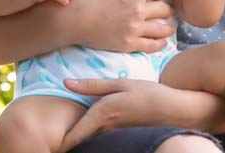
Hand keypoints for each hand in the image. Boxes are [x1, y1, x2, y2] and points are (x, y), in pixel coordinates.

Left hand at [58, 78, 211, 148]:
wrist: (176, 109)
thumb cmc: (149, 93)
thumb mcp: (121, 83)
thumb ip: (94, 84)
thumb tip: (66, 82)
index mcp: (102, 113)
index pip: (74, 134)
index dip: (60, 141)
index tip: (48, 143)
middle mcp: (106, 128)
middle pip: (80, 140)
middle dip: (65, 142)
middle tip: (51, 142)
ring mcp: (115, 134)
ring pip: (91, 140)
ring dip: (79, 140)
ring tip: (65, 140)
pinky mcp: (123, 135)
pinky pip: (102, 138)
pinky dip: (92, 137)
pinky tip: (91, 132)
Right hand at [69, 0, 175, 52]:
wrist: (73, 18)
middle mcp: (139, 10)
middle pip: (164, 9)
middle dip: (165, 9)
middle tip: (165, 11)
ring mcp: (135, 28)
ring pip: (162, 28)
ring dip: (168, 27)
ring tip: (169, 27)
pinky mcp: (129, 44)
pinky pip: (152, 45)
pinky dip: (160, 43)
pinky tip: (162, 41)